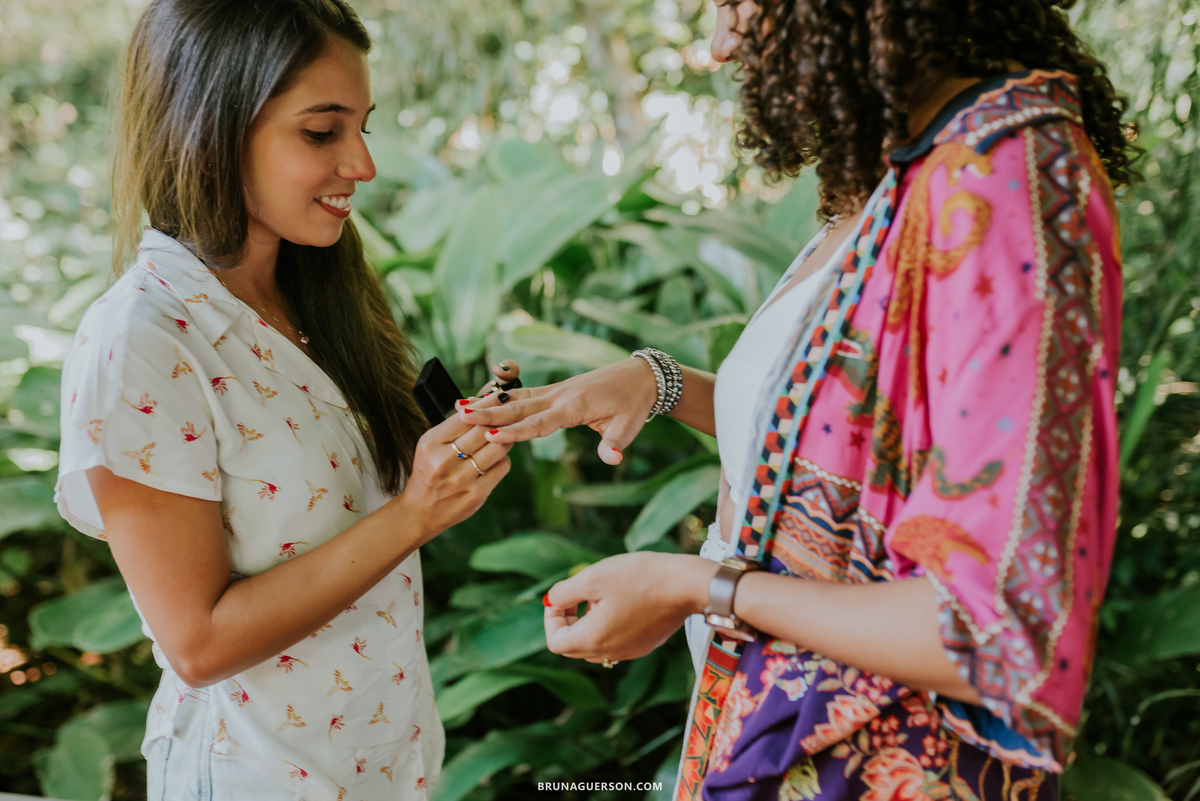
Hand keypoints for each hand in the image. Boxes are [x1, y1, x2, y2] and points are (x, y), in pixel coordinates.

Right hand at [395, 409, 511, 546]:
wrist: (421, 511)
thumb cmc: (428, 472)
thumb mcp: (430, 445)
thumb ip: (453, 426)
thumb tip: (478, 403)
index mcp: (431, 444)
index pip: (466, 417)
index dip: (486, 404)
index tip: (499, 396)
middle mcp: (445, 461)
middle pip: (484, 430)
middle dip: (500, 419)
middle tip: (509, 412)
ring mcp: (461, 479)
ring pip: (498, 448)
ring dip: (505, 439)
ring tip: (503, 436)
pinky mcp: (476, 494)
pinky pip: (502, 467)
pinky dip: (503, 459)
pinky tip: (496, 458)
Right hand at [456, 358, 658, 465]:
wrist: (640, 376)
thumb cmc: (634, 403)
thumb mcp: (630, 426)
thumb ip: (616, 443)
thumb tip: (612, 459)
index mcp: (574, 407)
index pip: (539, 423)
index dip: (514, 430)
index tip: (489, 435)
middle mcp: (559, 397)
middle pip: (518, 407)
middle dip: (488, 412)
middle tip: (461, 416)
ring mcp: (555, 391)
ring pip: (516, 398)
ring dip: (488, 402)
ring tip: (459, 406)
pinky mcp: (555, 391)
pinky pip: (523, 394)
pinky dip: (501, 396)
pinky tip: (481, 399)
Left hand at [543, 553, 714, 662]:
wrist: (687, 585)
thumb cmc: (639, 577)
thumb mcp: (593, 577)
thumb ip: (565, 592)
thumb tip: (552, 600)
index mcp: (593, 639)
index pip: (555, 642)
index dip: (551, 618)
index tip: (561, 597)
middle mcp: (610, 652)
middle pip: (573, 647)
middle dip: (569, 622)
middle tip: (577, 597)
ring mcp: (630, 651)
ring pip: (595, 646)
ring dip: (589, 624)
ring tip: (602, 596)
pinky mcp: (645, 644)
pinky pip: (615, 642)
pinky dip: (608, 626)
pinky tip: (623, 601)